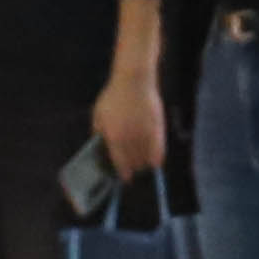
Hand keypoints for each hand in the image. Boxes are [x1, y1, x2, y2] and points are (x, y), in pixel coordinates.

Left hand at [93, 68, 168, 183]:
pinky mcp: (158, 128)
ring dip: (145, 164)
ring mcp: (145, 134)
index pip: (120, 164)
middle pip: (135, 163)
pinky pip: (160, 150)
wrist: (134, 80)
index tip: (125, 178)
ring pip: (148, 159)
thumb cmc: (113, 96)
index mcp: (114, 137)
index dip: (124, 174)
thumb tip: (99, 147)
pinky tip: (156, 161)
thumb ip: (98, 132)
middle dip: (134, 168)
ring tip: (142, 164)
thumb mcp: (98, 113)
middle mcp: (130, 139)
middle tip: (133, 169)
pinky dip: (158, 158)